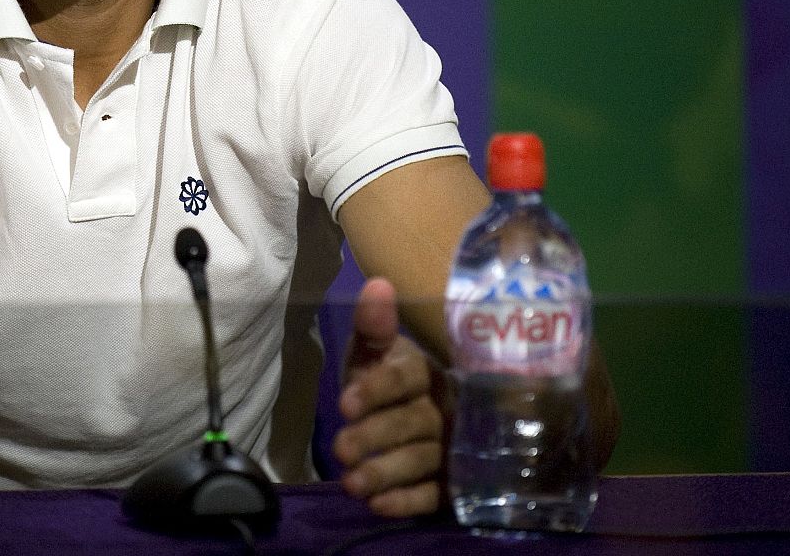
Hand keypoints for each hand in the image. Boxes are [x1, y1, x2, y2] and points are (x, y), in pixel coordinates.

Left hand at [332, 277, 446, 516]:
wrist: (408, 414)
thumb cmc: (384, 378)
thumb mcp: (373, 352)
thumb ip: (373, 325)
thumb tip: (377, 283)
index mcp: (425, 372)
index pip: (405, 378)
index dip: (376, 389)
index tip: (344, 402)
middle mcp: (443, 410)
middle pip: (412, 423)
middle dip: (374, 436)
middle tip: (340, 450)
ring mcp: (449, 449)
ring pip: (421, 461)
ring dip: (386, 473)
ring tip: (352, 484)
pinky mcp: (449, 484)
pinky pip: (432, 495)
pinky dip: (406, 502)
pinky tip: (379, 506)